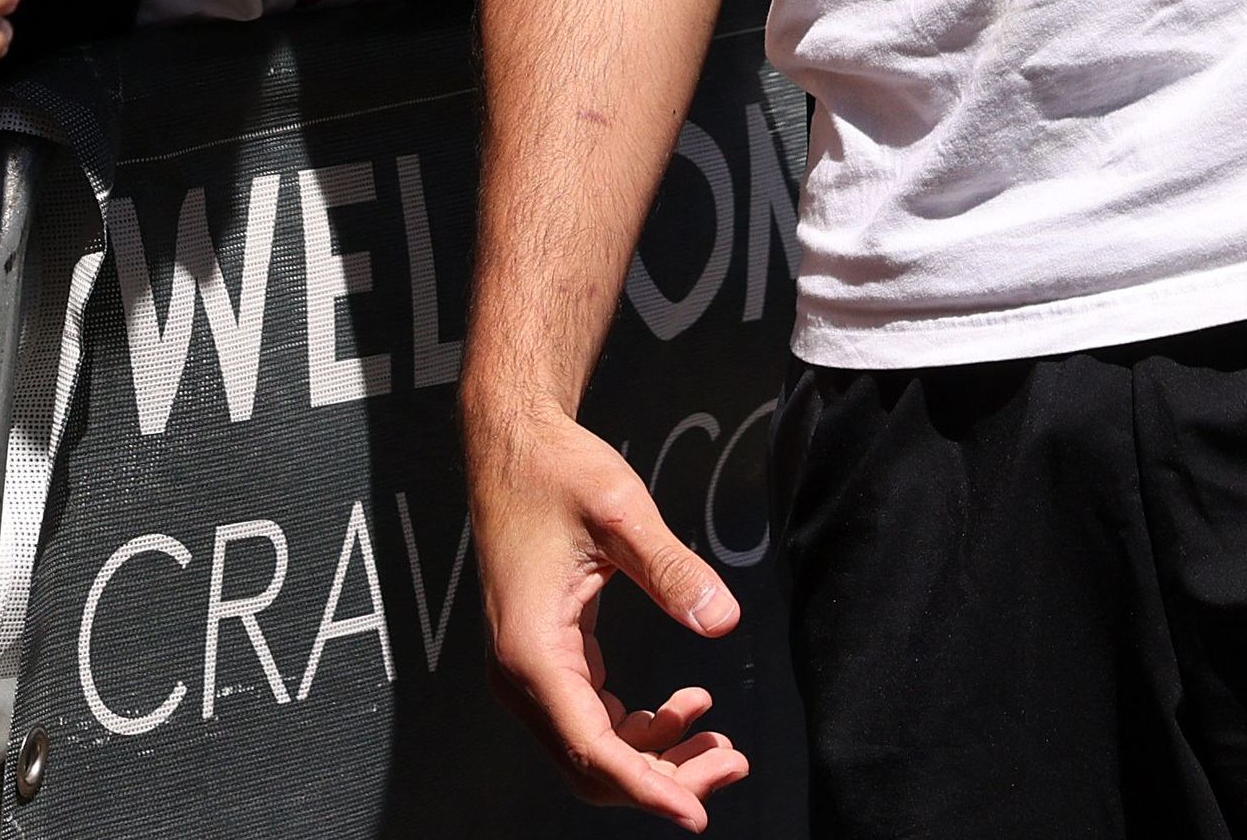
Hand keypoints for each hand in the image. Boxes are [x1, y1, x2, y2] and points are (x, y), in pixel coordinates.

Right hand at [460, 394, 745, 826]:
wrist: (514, 444)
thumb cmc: (556, 471)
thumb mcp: (621, 511)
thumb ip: (672, 569)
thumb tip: (723, 621)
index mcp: (532, 651)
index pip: (592, 749)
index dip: (648, 788)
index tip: (698, 812)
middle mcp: (521, 674)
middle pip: (593, 766)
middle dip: (664, 780)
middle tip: (733, 765)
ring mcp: (531, 670)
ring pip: (595, 750)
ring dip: (658, 759)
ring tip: (723, 747)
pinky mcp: (547, 658)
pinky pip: (594, 720)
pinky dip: (641, 729)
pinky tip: (690, 704)